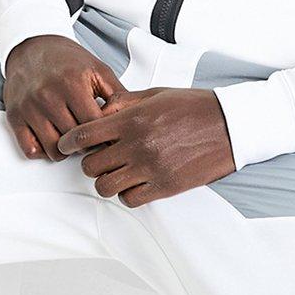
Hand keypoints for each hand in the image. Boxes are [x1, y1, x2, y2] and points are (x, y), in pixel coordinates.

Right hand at [3, 36, 125, 159]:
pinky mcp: (15, 116)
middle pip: (74, 141)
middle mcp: (48, 96)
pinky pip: (30, 149)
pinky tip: (51, 139)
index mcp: (72, 83)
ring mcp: (29, 107)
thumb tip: (135, 117)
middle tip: (92, 139)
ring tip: (72, 140)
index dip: (104, 136)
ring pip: (53, 149)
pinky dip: (42, 151)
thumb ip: (118, 93)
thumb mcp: (98, 70)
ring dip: (65, 151)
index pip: (93, 126)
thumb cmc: (66, 60)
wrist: (33, 46)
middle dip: (86, 144)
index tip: (108, 135)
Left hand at [59, 87, 236, 206]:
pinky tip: (134, 184)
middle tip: (99, 158)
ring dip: (106, 182)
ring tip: (116, 174)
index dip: (67, 142)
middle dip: (90, 162)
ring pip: (105, 187)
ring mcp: (150, 168)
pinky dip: (127, 194)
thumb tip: (98, 111)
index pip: (84, 135)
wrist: (230, 126)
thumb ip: (124, 104)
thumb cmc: (194, 107)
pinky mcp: (165, 186)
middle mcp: (138, 145)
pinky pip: (130, 199)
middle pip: (90, 165)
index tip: (65, 145)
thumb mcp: (156, 95)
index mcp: (133, 119)